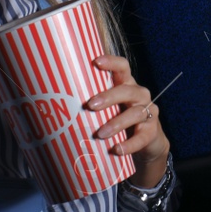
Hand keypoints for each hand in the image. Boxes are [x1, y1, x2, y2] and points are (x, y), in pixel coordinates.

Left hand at [88, 55, 169, 185]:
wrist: (148, 142)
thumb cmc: (121, 120)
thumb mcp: (110, 108)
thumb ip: (95, 104)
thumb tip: (58, 107)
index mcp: (127, 85)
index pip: (123, 67)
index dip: (112, 62)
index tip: (96, 62)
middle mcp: (140, 95)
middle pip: (127, 90)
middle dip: (109, 97)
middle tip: (91, 105)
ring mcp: (148, 112)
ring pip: (135, 113)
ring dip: (117, 123)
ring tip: (100, 134)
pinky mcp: (152, 132)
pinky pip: (142, 137)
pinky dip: (129, 144)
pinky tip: (117, 150)